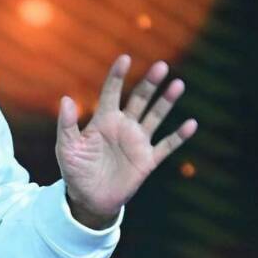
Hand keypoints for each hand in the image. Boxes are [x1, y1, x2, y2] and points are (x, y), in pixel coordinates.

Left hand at [56, 55, 197, 228]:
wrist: (88, 199)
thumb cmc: (75, 170)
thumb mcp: (66, 147)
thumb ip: (66, 124)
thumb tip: (65, 99)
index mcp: (103, 120)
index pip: (111, 92)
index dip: (117, 76)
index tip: (125, 58)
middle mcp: (123, 126)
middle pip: (139, 99)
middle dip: (150, 83)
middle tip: (161, 66)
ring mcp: (137, 142)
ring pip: (155, 116)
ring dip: (167, 102)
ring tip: (178, 84)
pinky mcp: (148, 160)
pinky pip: (167, 145)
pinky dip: (179, 136)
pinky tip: (191, 124)